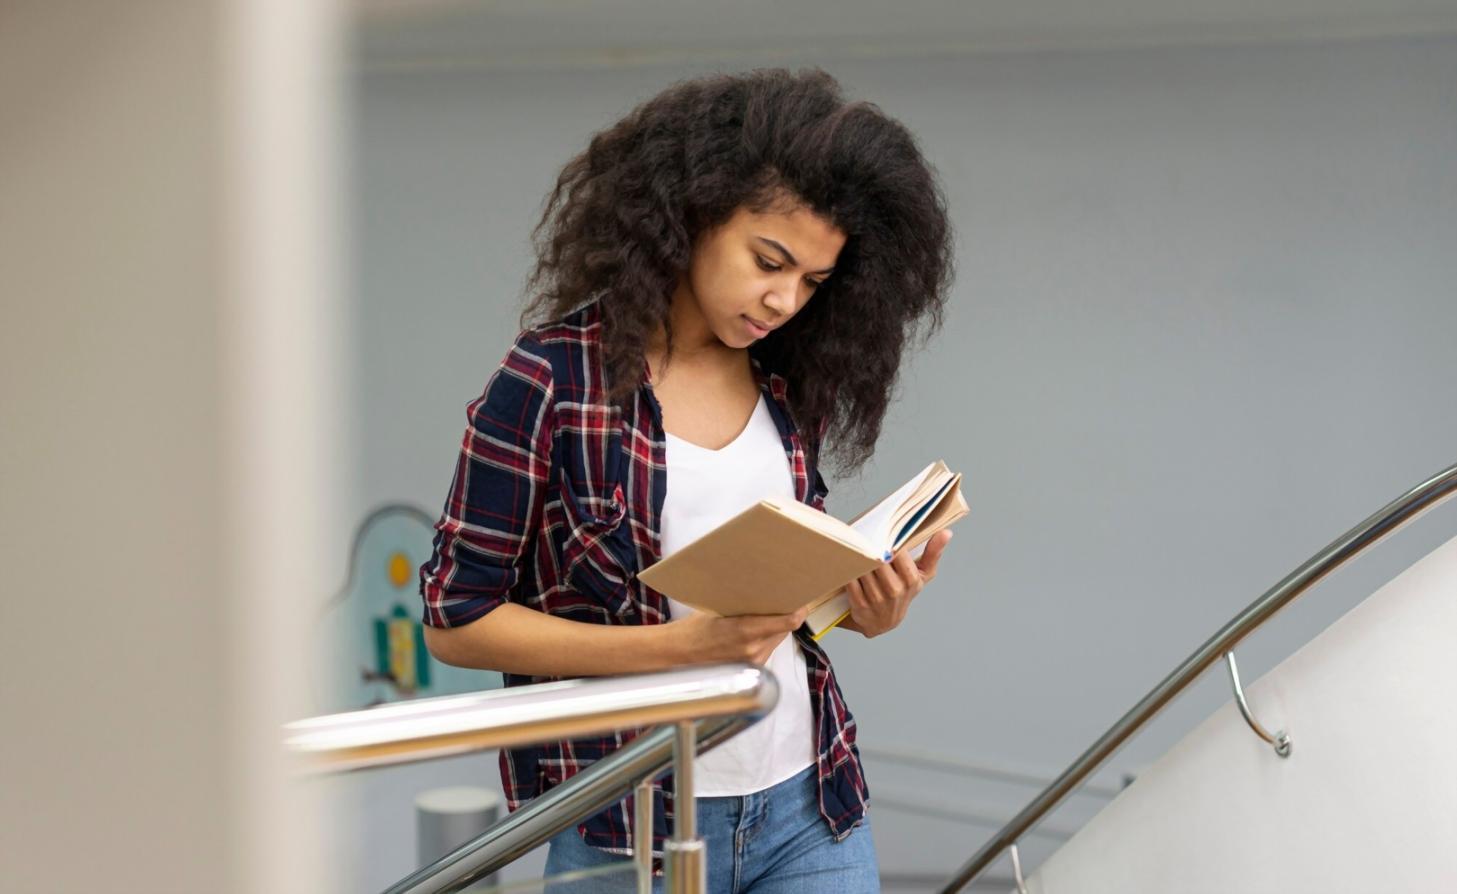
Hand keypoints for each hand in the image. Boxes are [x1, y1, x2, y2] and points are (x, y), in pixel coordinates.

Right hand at [667, 605, 809, 665]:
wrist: (678, 654)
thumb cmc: (695, 629)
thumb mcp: (720, 609)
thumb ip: (747, 606)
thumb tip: (768, 594)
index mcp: (746, 631)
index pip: (788, 622)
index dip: (798, 610)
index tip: (801, 600)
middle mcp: (754, 649)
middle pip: (785, 630)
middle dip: (786, 616)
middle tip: (785, 601)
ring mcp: (754, 662)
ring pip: (777, 640)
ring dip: (776, 628)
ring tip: (767, 615)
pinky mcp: (752, 671)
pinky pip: (767, 650)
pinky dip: (766, 640)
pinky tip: (755, 632)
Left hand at [842, 529, 952, 638]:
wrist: (884, 621)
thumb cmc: (904, 591)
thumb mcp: (922, 574)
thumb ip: (934, 553)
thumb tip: (947, 533)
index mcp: (911, 579)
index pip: (898, 552)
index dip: (888, 542)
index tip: (884, 534)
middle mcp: (895, 590)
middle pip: (878, 559)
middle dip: (871, 549)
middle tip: (867, 540)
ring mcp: (877, 599)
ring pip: (863, 569)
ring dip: (859, 559)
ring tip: (859, 551)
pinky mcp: (860, 605)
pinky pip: (851, 581)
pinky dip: (850, 572)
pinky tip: (851, 566)